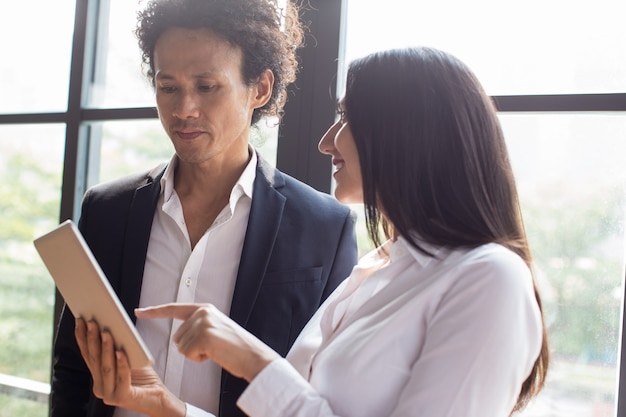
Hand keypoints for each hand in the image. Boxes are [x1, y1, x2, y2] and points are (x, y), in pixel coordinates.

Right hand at [74, 318, 185, 416]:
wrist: (159, 399)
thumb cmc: (144, 378)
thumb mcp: (129, 360)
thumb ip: (118, 350)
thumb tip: (110, 327)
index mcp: (98, 377)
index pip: (88, 355)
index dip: (82, 338)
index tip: (80, 320)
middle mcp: (100, 387)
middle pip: (94, 360)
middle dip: (92, 339)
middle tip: (92, 322)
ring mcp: (110, 395)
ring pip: (105, 368)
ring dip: (105, 349)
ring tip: (107, 332)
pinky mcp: (122, 398)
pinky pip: (121, 378)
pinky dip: (121, 364)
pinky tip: (121, 352)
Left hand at [136, 303, 279, 381]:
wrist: (253, 356)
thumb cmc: (235, 348)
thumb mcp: (216, 329)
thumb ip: (198, 326)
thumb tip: (178, 338)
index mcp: (205, 309)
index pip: (174, 309)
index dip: (155, 311)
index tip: (139, 311)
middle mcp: (203, 312)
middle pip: (177, 337)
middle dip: (191, 348)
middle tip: (213, 348)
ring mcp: (203, 322)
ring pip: (181, 347)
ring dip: (196, 354)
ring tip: (215, 350)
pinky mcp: (204, 335)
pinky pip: (188, 354)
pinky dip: (199, 359)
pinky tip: (214, 354)